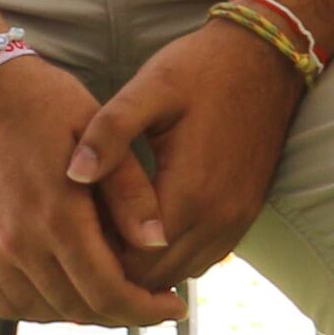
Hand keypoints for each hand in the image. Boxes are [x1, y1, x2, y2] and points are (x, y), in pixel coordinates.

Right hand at [0, 55, 183, 328]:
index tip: (175, 308)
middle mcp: (18, 244)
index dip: (145, 308)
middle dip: (122, 314)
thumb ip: (130, 193)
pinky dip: (42, 306)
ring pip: (42, 311)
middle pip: (78, 308)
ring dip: (83, 313)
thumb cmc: (44, 104)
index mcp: (58, 216)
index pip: (107, 290)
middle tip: (153, 303)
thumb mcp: (100, 134)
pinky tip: (69, 290)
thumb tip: (160, 241)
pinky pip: (7, 300)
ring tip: (117, 297)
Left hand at [69, 22, 303, 291]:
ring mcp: (236, 219)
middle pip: (153, 278)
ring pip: (179, 275)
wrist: (268, 56)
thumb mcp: (150, 88)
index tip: (65, 237)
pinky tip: (143, 229)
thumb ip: (109, 131)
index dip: (93, 261)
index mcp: (190, 192)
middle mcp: (218, 217)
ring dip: (143, 269)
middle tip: (77, 242)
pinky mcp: (245, 213)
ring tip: (107, 238)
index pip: (131, 264)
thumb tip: (72, 174)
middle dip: (113, 271)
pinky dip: (170, 258)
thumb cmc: (203, 69)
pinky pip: (202, 259)